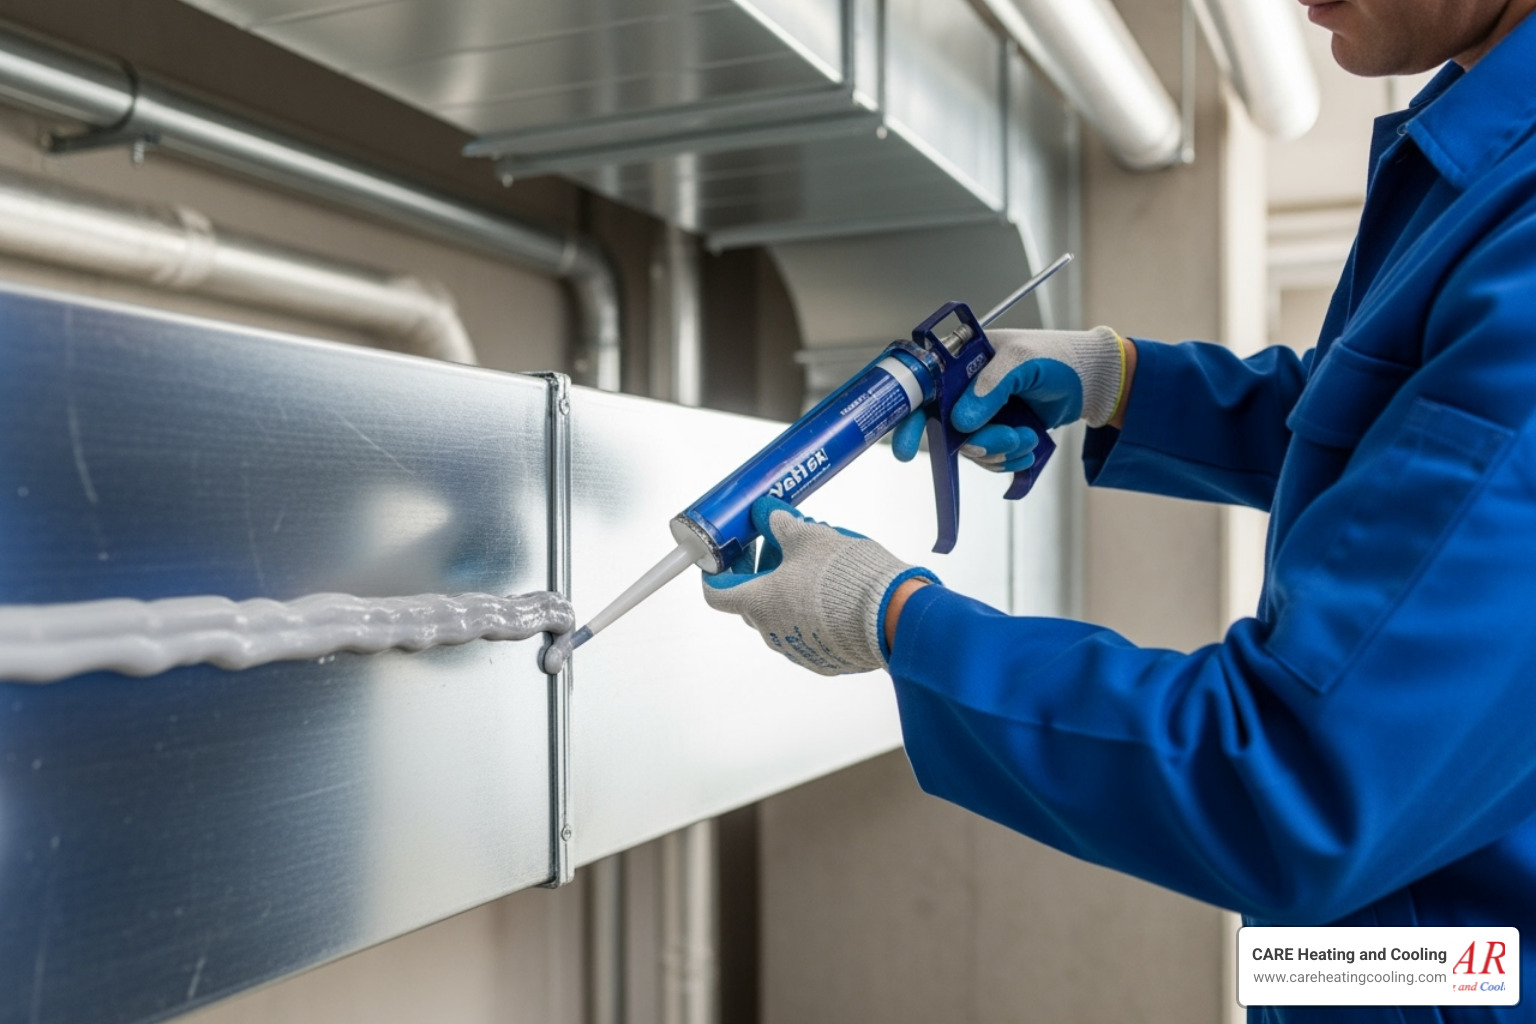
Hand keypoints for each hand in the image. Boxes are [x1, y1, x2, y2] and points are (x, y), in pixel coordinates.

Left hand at [701, 497, 937, 675]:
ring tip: (817, 563)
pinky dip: (811, 611)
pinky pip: (808, 632)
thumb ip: (780, 524)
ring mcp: (798, 650)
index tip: (728, 554)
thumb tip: (765, 513)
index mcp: (759, 603)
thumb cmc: (843, 574)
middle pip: (753, 600)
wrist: (891, 616)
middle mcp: (771, 633)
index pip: (716, 593)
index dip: (716, 572)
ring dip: (789, 590)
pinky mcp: (824, 660)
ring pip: (782, 615)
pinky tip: (835, 590)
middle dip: (763, 570)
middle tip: (782, 545)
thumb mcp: (808, 536)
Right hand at [892, 326, 1126, 471]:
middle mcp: (965, 389)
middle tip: (1003, 440)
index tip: (908, 447)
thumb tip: (961, 421)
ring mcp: (981, 413)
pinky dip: (1008, 459)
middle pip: (945, 428)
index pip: (924, 389)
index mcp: (962, 361)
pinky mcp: (997, 432)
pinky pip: (989, 458)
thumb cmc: (1058, 356)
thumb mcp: (1022, 361)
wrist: (1092, 382)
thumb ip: (991, 386)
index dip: (912, 418)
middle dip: (973, 441)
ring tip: (1027, 436)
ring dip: (999, 450)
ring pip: (970, 447)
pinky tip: (1029, 447)